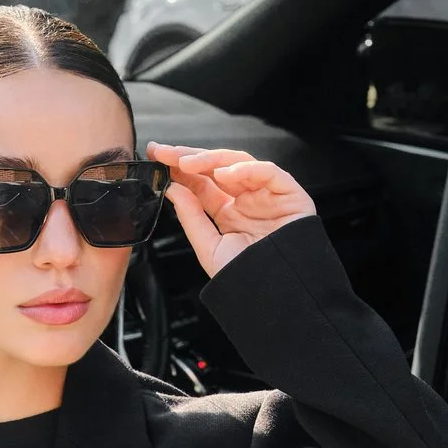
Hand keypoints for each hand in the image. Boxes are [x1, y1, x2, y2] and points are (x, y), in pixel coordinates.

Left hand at [147, 141, 317, 276]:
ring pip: (239, 163)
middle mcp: (247, 200)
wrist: (278, 295)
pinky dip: (246, 169)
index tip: (157, 157)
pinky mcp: (289, 193)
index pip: (201, 183)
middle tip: (164, 151)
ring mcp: (267, 194)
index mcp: (229, 213)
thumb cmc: (248, 277)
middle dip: (189, 156)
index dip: (179, 169)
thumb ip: (191, 217)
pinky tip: (224, 174)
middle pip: (216, 168)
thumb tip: (173, 189)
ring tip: (187, 163)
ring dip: (211, 159)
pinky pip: (268, 172)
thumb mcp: (210, 248)